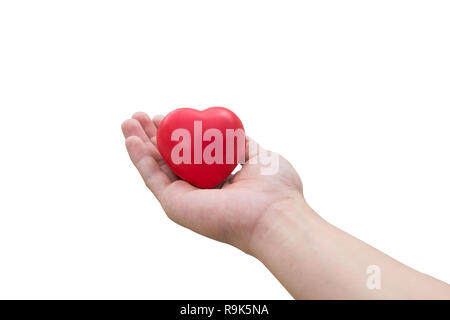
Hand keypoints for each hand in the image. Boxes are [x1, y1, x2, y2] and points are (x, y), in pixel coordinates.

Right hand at [121, 112, 307, 253]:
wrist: (274, 215)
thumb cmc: (275, 188)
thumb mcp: (260, 156)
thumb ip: (243, 145)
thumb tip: (234, 132)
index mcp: (218, 180)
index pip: (189, 154)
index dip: (176, 135)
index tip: (167, 116)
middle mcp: (199, 190)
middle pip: (168, 159)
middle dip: (152, 137)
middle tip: (139, 116)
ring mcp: (185, 199)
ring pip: (156, 168)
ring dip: (138, 144)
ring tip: (126, 122)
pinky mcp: (175, 206)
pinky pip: (153, 179)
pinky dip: (139, 159)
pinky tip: (130, 140)